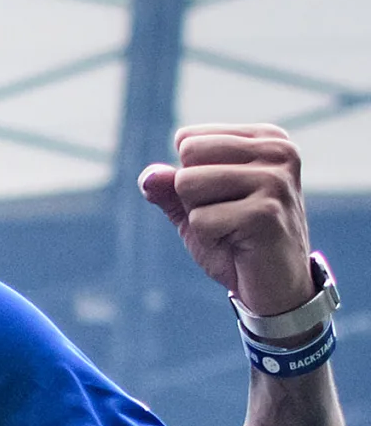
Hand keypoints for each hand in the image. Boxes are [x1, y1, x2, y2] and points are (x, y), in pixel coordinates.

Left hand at [138, 126, 316, 317]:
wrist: (275, 286)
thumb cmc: (237, 243)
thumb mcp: (197, 210)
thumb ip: (170, 189)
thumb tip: (148, 176)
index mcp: (265, 139)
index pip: (189, 140)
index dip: (190, 178)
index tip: (222, 200)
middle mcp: (277, 151)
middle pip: (188, 157)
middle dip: (192, 196)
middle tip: (225, 218)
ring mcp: (275, 179)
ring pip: (189, 185)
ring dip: (199, 218)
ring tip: (232, 230)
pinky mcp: (265, 211)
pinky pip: (199, 220)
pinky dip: (208, 239)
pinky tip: (239, 244)